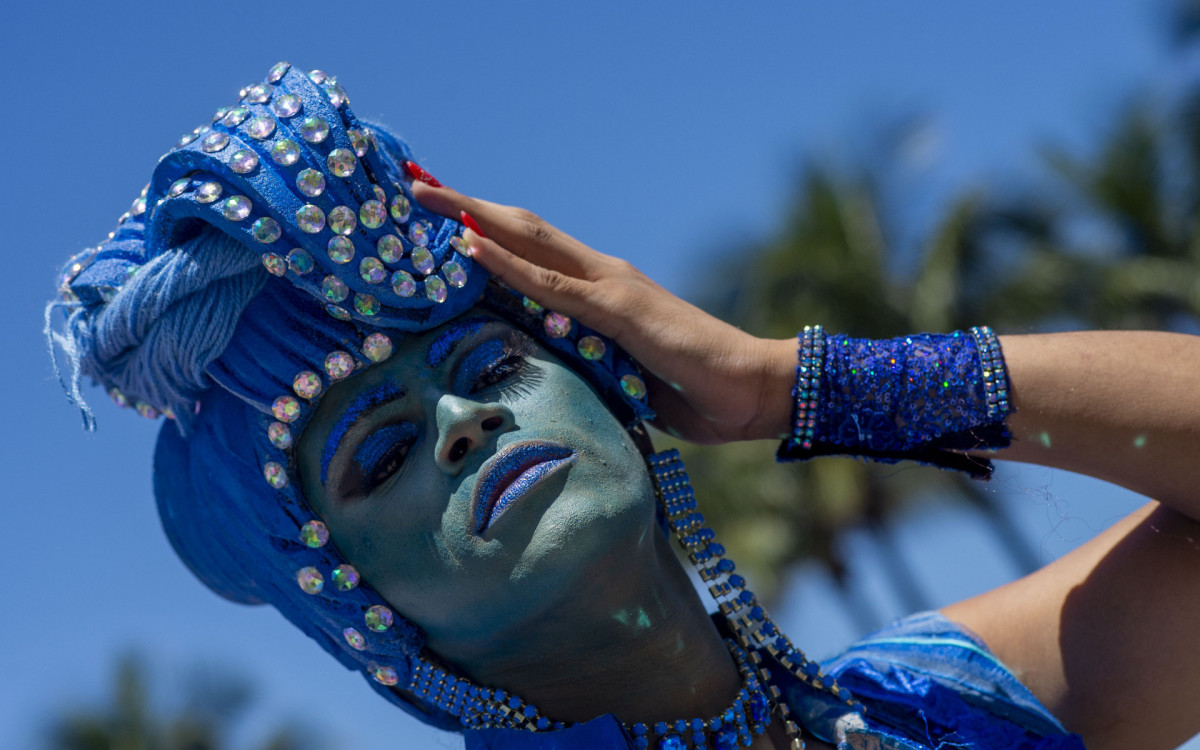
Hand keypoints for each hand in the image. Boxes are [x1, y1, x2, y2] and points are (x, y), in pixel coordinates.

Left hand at [413, 183, 796, 443]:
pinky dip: (506, 264)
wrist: (750, 390)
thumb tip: (553, 379)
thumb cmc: (692, 389)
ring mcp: (610, 287)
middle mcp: (602, 276)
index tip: (440, 217)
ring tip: (426, 199)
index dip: (487, 230)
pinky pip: (551, 284)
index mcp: (601, 292)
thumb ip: (590, 365)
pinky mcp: (619, 310)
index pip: (534, 250)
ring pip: (528, 243)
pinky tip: (469, 245)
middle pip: (521, 231)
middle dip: (466, 207)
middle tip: (415, 189)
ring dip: (472, 219)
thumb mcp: (624, 378)